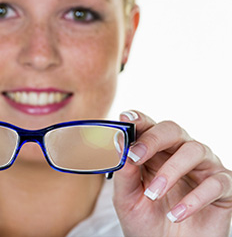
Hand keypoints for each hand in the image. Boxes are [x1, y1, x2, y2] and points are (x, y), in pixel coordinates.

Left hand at [114, 110, 231, 236]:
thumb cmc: (145, 222)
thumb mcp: (127, 199)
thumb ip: (124, 173)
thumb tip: (119, 145)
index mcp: (154, 152)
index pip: (148, 126)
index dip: (138, 119)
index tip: (125, 120)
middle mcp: (179, 154)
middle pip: (172, 129)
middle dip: (152, 139)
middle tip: (135, 157)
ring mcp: (203, 168)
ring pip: (194, 150)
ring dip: (170, 171)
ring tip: (153, 195)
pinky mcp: (223, 188)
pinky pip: (216, 182)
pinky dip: (195, 198)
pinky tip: (175, 214)